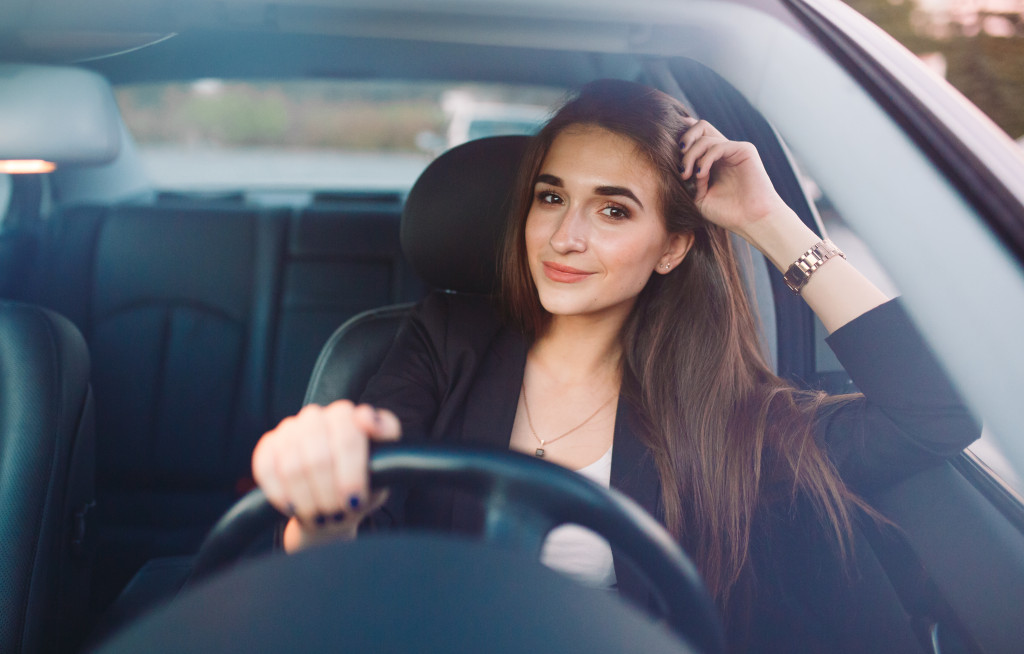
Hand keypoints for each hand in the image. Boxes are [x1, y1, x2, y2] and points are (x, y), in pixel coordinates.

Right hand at [251, 400, 400, 550]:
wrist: (333, 505)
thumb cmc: (362, 484)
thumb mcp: (386, 466)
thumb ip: (385, 438)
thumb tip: (368, 420)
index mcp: (348, 416)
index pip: (348, 437)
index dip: (351, 473)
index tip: (355, 498)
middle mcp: (318, 416)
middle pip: (319, 457)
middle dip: (328, 493)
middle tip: (337, 513)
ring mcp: (290, 429)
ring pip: (293, 466)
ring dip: (307, 499)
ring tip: (319, 515)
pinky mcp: (268, 445)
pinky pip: (266, 469)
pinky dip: (281, 494)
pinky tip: (294, 508)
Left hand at [678, 118, 791, 239]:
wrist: (751, 221)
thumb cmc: (727, 213)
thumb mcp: (699, 198)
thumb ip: (688, 179)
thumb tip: (680, 164)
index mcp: (712, 160)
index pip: (695, 137)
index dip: (681, 138)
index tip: (667, 154)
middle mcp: (723, 152)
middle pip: (700, 127)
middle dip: (684, 140)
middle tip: (679, 165)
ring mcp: (733, 149)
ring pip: (705, 137)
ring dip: (690, 156)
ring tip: (687, 176)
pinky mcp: (744, 150)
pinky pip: (717, 146)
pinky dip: (705, 159)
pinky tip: (700, 175)